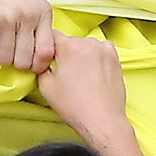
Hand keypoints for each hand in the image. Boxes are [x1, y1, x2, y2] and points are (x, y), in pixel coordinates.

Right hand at [0, 0, 53, 73]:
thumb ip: (35, 22)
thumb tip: (37, 55)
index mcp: (43, 10)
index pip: (47, 52)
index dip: (36, 64)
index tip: (26, 61)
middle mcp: (29, 16)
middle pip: (26, 61)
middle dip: (14, 62)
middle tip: (5, 51)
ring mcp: (9, 18)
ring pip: (6, 59)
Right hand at [37, 34, 141, 155]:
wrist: (102, 120)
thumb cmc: (77, 107)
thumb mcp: (46, 87)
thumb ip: (40, 68)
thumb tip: (42, 63)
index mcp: (69, 47)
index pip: (52, 36)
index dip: (47, 48)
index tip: (47, 57)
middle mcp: (88, 44)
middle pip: (70, 41)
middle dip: (65, 54)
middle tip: (64, 73)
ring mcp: (104, 50)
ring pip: (86, 46)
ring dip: (82, 56)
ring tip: (80, 76)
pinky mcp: (115, 59)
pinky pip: (102, 51)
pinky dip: (97, 57)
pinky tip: (93, 72)